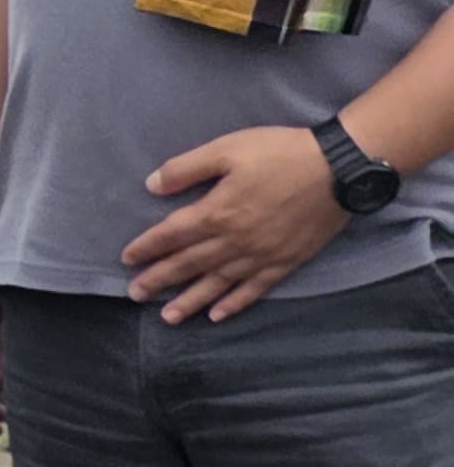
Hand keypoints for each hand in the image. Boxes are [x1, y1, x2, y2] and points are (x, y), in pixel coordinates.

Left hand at [124, 124, 351, 322]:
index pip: (171, 235)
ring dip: (190, 301)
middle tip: (135, 294)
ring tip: (167, 317)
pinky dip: (234, 304)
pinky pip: (255, 290)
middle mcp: (235, 241)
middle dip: (160, 280)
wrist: (339, 169)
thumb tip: (151, 186)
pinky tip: (218, 316)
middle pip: (189, 264)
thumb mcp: (225, 149)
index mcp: (217, 212)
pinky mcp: (286, 262)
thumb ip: (186, 169)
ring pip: (218, 284)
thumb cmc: (279, 153)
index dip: (147, 248)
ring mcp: (262, 256)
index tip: (126, 259)